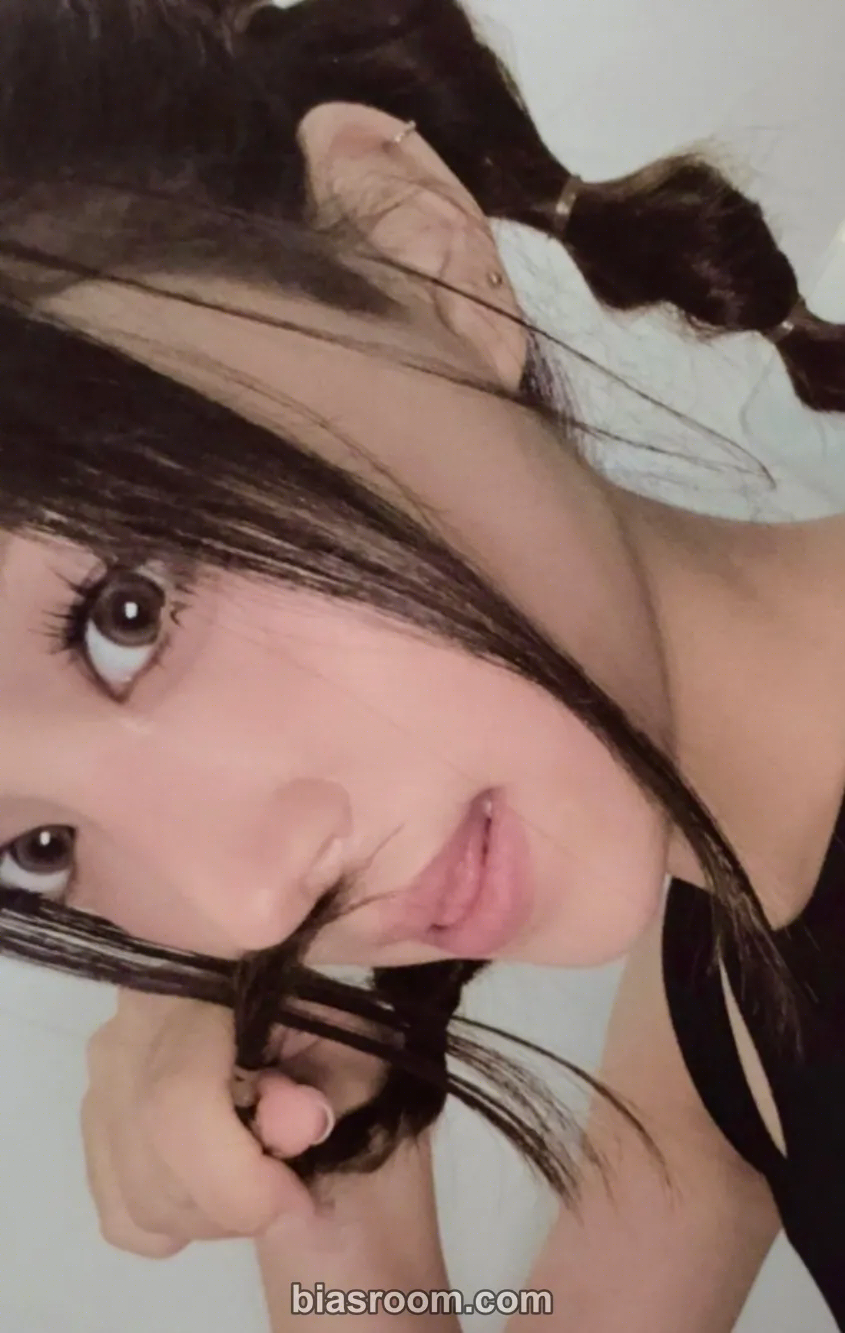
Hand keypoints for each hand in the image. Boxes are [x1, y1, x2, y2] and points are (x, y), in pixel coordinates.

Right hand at [81, 990, 377, 1257]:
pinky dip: (176, 1224)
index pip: (178, 1100)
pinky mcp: (96, 1116)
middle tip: (288, 1188)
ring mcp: (105, 1070)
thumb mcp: (356, 1045)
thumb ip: (333, 1083)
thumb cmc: (333, 1026)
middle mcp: (133, 1022)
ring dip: (210, 1218)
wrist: (295, 1010)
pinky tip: (221, 1187)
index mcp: (198, 985)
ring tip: (261, 1181)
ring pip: (135, 1197)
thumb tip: (297, 1123)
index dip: (234, 1176)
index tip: (293, 1197)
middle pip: (153, 1160)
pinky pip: (121, 1212)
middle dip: (231, 1204)